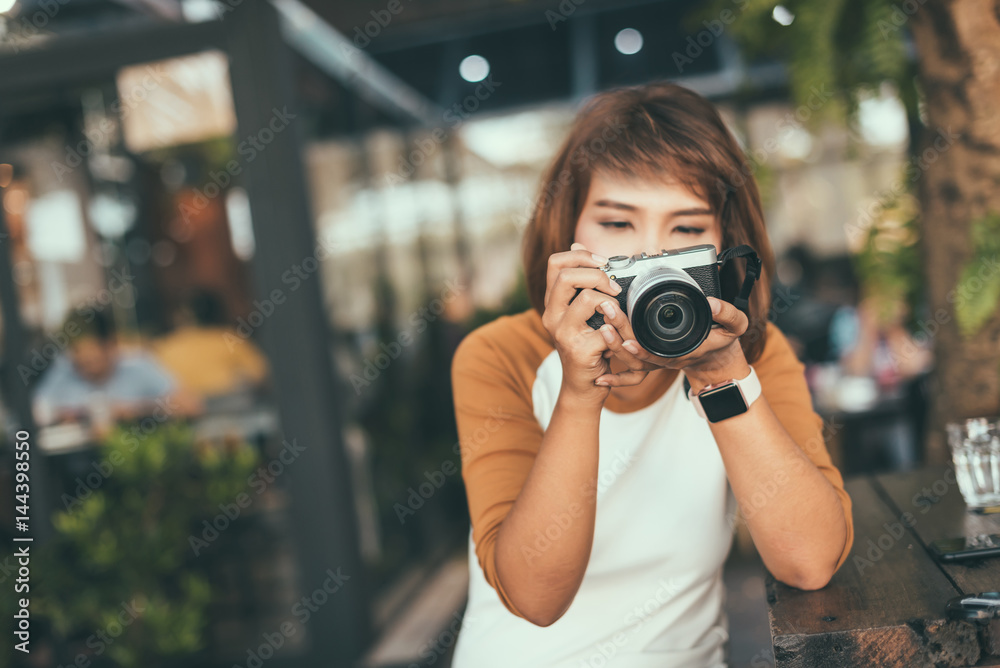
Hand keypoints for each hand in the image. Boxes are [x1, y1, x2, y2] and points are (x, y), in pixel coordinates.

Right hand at [540, 243, 639, 403]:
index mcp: (552, 302)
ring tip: (617, 314)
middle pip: (566, 276)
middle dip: (598, 275)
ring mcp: (562, 333)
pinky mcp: (578, 350)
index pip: (556, 263)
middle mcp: (551, 315)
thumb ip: (581, 282)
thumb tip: (577, 244)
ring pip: (588, 299)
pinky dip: (620, 329)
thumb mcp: (582, 310)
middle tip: (614, 288)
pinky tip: (620, 337)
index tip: (603, 263)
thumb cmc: (588, 346)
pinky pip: (605, 328)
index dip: (581, 256)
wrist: (584, 386)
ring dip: (612, 303)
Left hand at [595, 294, 750, 392]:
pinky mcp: (650, 357)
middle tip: (607, 314)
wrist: (717, 358)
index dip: (641, 351)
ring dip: (612, 346)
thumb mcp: (734, 326)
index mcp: (682, 353)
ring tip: (602, 325)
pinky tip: (601, 377)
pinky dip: (616, 378)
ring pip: (630, 362)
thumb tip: (712, 302)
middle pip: (637, 355)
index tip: (626, 341)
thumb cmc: (723, 340)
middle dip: (619, 337)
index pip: (658, 355)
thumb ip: (727, 314)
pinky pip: (631, 370)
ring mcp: (656, 360)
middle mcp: (665, 359)